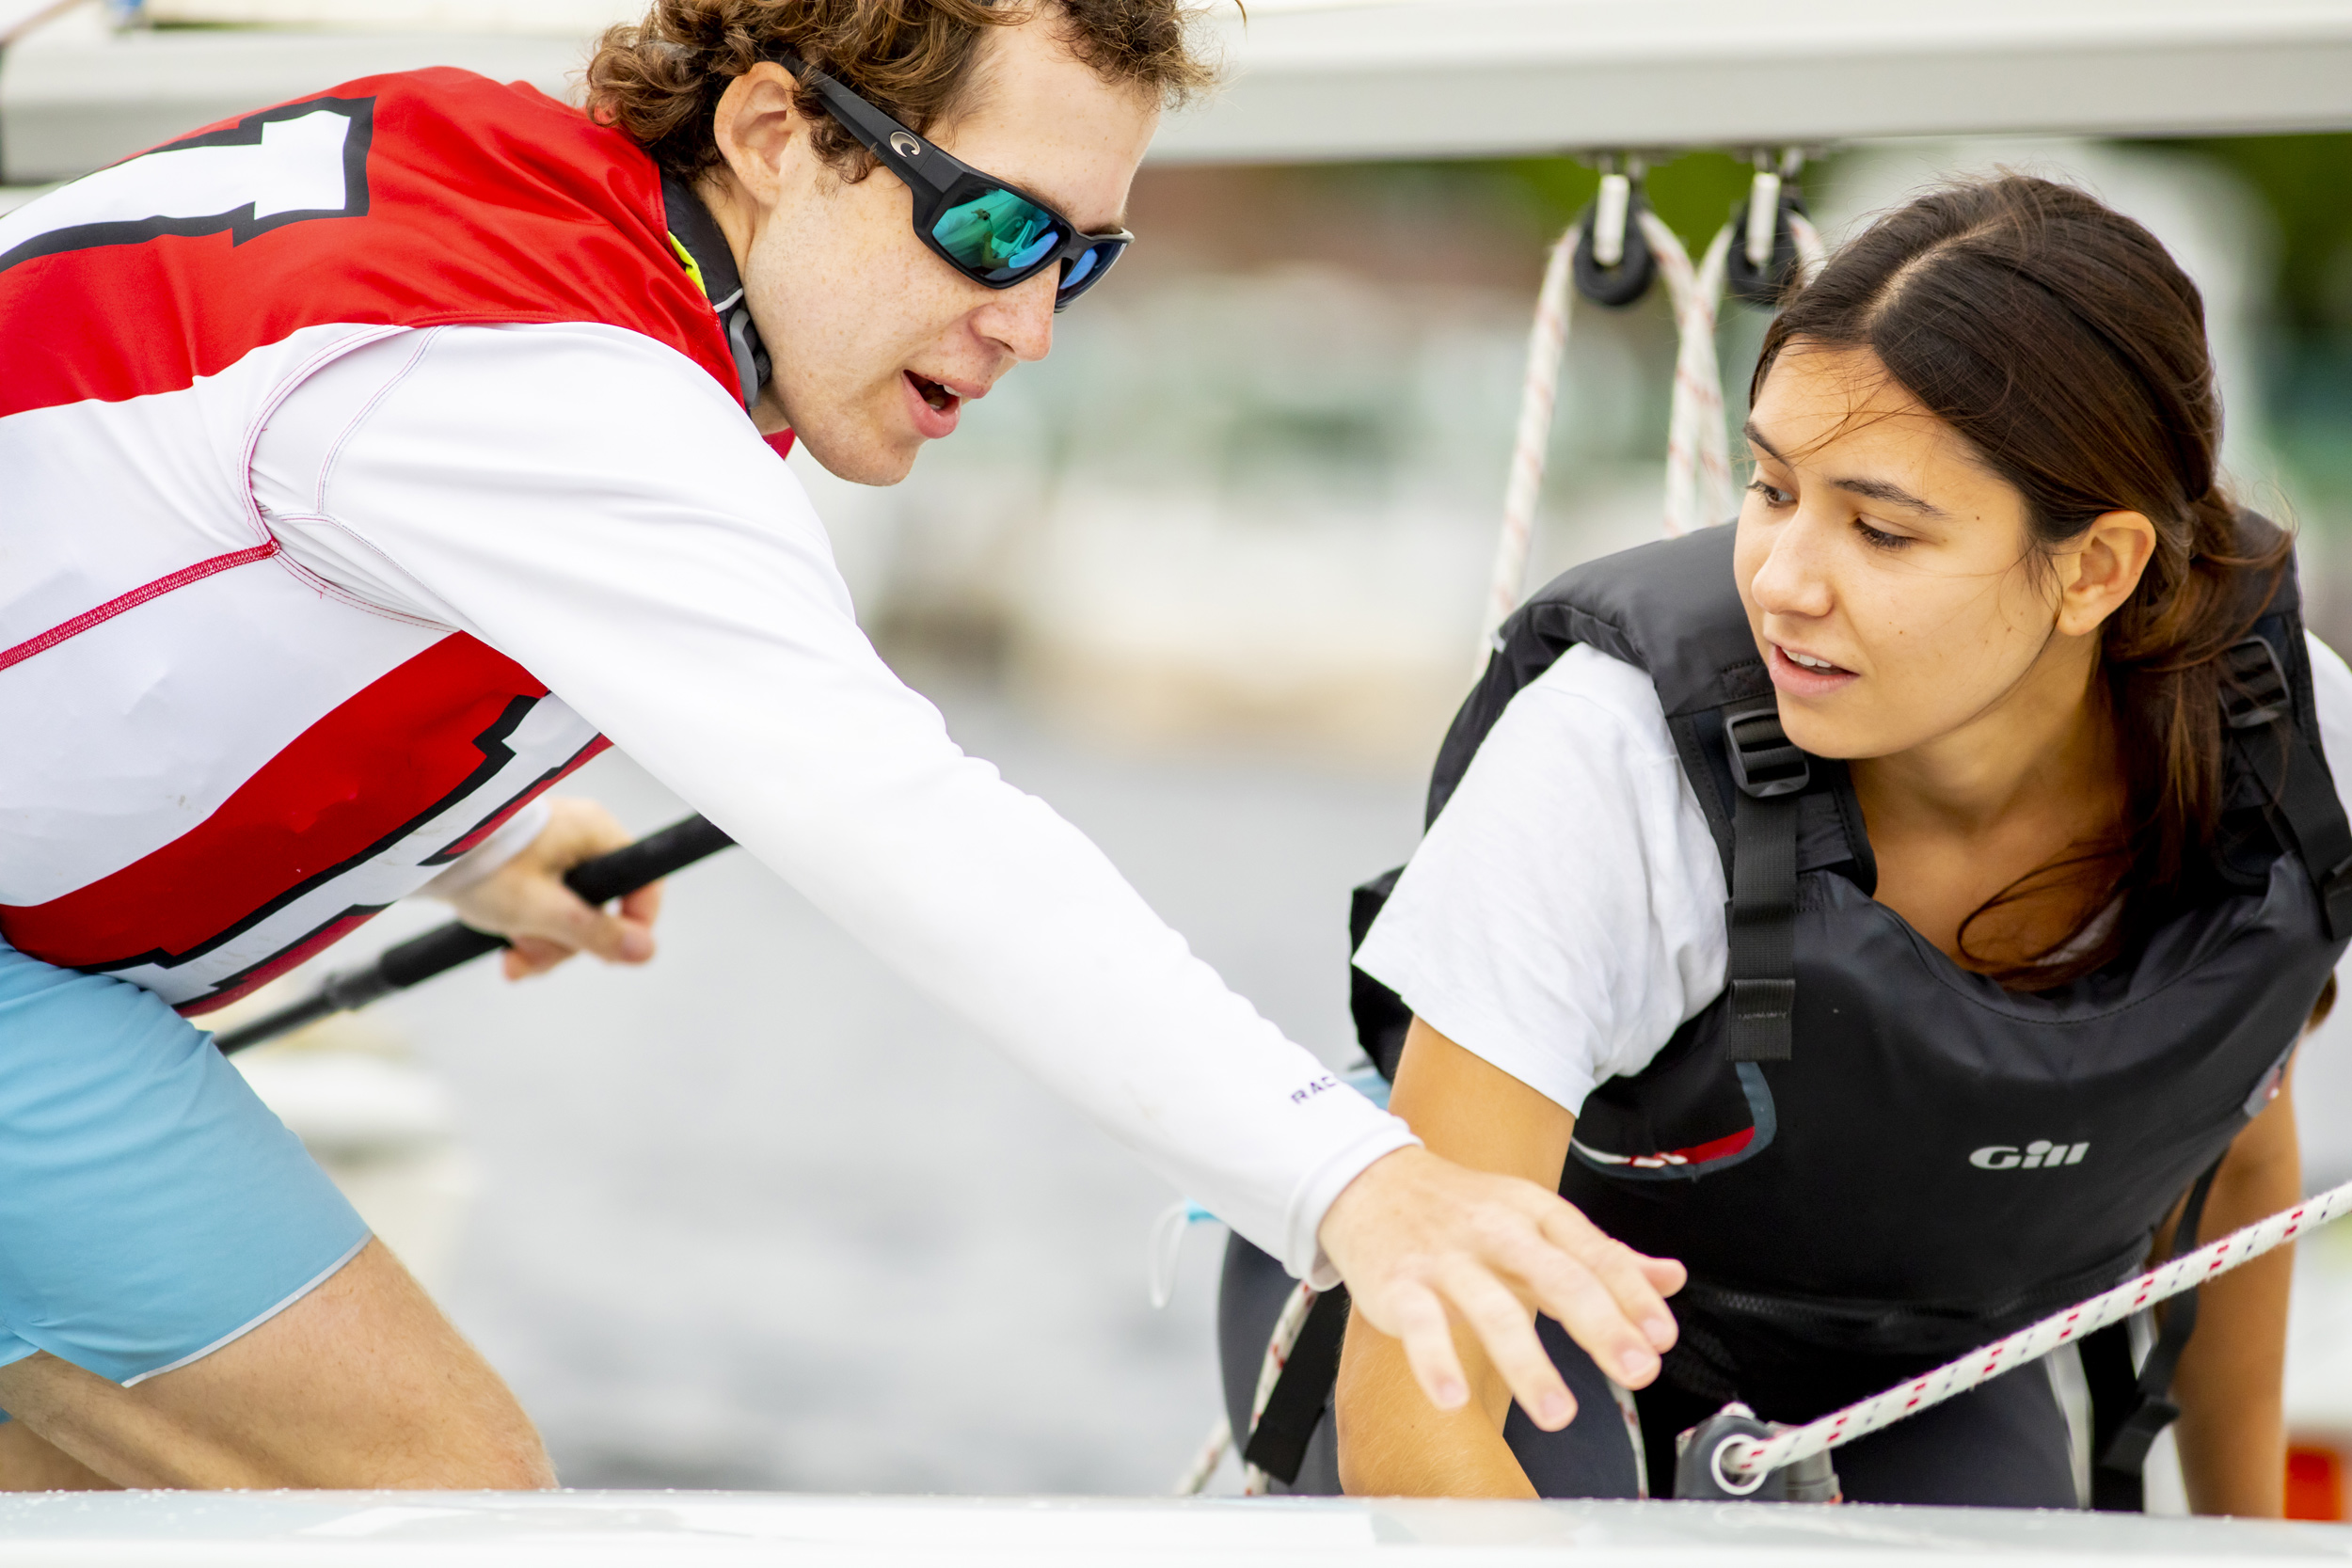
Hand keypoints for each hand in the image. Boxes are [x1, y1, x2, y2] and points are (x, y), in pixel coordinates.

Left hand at [436, 797, 663, 980]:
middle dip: (566, 945)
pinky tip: (504, 947)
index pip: (643, 883)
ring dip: (542, 943)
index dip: (632, 925)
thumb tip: (646, 952)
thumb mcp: (540, 910)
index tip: (607, 954)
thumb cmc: (481, 866)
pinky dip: (528, 930)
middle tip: (529, 958)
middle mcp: (582, 836)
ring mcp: (555, 850)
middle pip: (602, 908)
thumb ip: (596, 933)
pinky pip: (547, 907)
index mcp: (596, 832)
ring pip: (571, 914)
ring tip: (508, 954)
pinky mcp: (530, 864)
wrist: (416, 847)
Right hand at [1317, 1145, 1684, 1430]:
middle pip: (1555, 1276)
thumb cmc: (1461, 1209)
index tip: (1661, 1339)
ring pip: (1491, 1308)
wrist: (1368, 1179)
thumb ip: (1602, 1255)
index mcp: (1535, 1212)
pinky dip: (1435, 1361)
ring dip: (1528, 1363)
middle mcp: (1494, 1230)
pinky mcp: (1398, 1284)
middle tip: (1636, 1372)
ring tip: (1557, 1413)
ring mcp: (1444, 1257)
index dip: (1632, 1295)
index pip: (1594, 1252)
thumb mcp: (1536, 1219)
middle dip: (1600, 1325)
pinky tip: (1452, 1397)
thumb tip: (1671, 1279)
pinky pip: (1419, 1324)